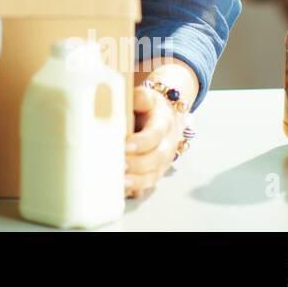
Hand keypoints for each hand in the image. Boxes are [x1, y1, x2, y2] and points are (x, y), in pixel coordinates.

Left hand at [124, 84, 184, 198]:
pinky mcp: (155, 171)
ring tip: (120, 183)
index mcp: (163, 122)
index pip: (155, 134)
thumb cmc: (147, 106)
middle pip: (157, 157)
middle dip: (139, 163)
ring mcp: (163, 160)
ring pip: (154, 174)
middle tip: (120, 165)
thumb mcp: (146, 96)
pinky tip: (122, 191)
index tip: (125, 145)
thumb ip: (141, 97)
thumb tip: (136, 99)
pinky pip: (148, 183)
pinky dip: (136, 188)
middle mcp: (167, 144)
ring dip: (138, 181)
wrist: (164, 116)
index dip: (142, 141)